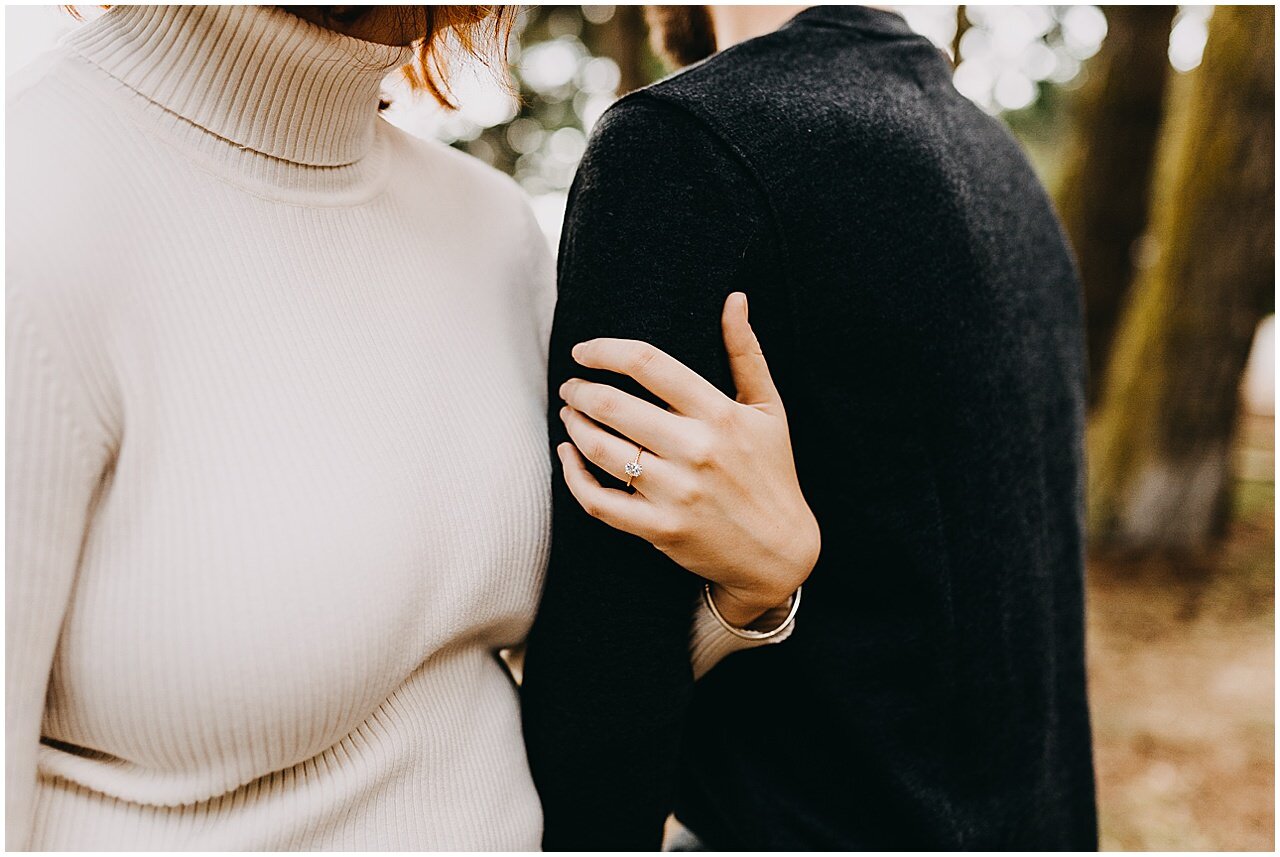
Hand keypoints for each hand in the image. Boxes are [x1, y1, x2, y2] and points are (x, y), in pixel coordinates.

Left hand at [556, 292, 819, 626]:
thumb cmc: (772, 473)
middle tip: (571, 385)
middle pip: (614, 405)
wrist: (781, 552)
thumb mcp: (768, 409)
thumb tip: (734, 298)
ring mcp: (675, 492)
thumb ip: (745, 351)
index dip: (605, 350)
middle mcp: (696, 450)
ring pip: (600, 449)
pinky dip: (573, 476)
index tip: (583, 350)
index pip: (648, 364)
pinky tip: (567, 456)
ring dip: (573, 426)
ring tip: (570, 413)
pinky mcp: (659, 529)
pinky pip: (598, 500)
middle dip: (581, 389)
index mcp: (719, 413)